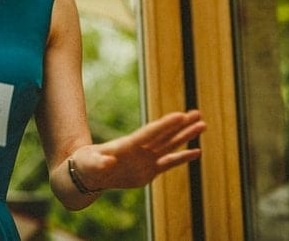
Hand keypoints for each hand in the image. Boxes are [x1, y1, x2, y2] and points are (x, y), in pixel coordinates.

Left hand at [74, 110, 205, 189]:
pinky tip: (197, 151)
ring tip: (202, 125)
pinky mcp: (149, 171)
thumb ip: (99, 163)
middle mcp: (140, 149)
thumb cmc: (86, 165)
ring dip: (186, 136)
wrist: (88, 174)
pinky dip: (183, 158)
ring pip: (170, 145)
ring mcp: (146, 159)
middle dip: (182, 125)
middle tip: (198, 114)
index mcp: (127, 145)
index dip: (165, 125)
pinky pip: (169, 163)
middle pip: (165, 135)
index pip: (150, 133)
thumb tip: (107, 162)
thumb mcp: (89, 164)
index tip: (180, 115)